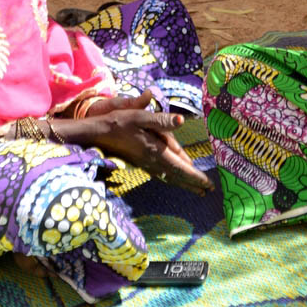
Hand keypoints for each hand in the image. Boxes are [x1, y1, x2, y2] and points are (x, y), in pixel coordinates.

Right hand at [56, 90, 212, 194]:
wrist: (98, 133)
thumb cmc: (120, 122)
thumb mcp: (141, 116)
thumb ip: (162, 120)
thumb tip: (181, 121)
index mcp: (156, 151)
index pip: (180, 167)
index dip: (195, 176)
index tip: (208, 184)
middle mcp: (152, 161)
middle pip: (177, 175)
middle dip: (192, 183)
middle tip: (208, 190)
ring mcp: (145, 163)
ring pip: (169, 176)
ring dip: (183, 182)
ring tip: (196, 188)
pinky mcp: (140, 162)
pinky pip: (160, 173)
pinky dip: (171, 177)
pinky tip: (173, 177)